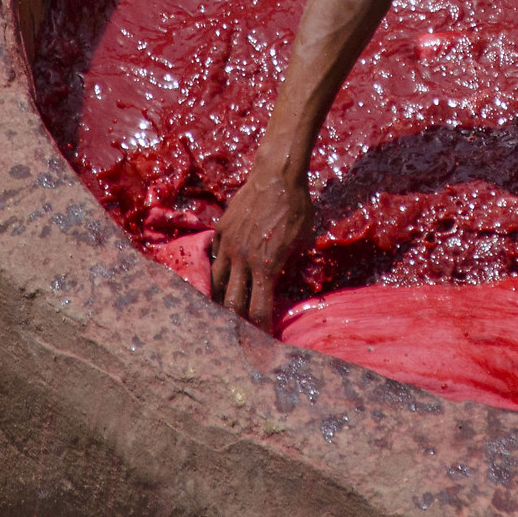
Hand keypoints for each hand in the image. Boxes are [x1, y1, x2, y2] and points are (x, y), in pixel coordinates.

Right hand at [208, 163, 314, 331]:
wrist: (276, 177)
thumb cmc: (296, 209)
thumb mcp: (303, 241)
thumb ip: (293, 264)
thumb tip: (288, 281)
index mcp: (266, 266)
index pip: (259, 310)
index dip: (261, 329)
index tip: (262, 339)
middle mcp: (243, 260)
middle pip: (231, 303)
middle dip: (235, 321)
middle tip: (239, 332)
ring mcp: (228, 245)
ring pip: (216, 283)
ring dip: (220, 299)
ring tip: (221, 311)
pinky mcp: (220, 231)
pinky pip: (214, 258)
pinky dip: (217, 271)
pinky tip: (220, 279)